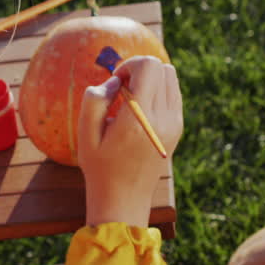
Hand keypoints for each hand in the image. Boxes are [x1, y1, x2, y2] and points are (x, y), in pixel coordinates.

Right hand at [78, 55, 182, 227]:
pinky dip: (159, 91)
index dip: (129, 66)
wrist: (124, 199)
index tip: (116, 84)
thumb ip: (95, 99)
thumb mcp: (85, 133)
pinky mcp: (178, 128)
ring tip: (132, 99)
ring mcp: (175, 124)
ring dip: (151, 79)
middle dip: (140, 70)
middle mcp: (163, 119)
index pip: (149, 67)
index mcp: (139, 119)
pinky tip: (141, 110)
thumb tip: (117, 82)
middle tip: (122, 90)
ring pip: (171, 78)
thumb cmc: (100, 166)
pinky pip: (174, 94)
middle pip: (163, 69)